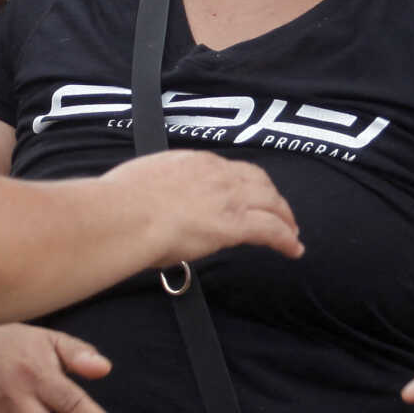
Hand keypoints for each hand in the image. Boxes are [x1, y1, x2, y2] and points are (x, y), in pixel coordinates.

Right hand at [106, 151, 302, 266]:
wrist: (124, 215)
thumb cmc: (119, 204)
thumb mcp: (139, 183)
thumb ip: (155, 191)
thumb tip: (150, 203)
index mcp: (192, 162)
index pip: (229, 170)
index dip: (244, 183)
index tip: (247, 194)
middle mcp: (216, 174)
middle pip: (258, 181)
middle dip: (272, 196)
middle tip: (279, 212)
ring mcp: (228, 198)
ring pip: (271, 203)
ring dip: (284, 218)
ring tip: (292, 232)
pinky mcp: (234, 224)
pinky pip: (272, 230)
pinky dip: (286, 239)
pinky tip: (294, 250)